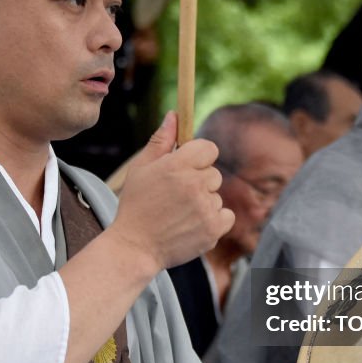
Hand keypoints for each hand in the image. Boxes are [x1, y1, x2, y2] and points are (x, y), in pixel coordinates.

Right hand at [111, 112, 233, 269]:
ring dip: (204, 203)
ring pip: (217, 197)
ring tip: (180, 215)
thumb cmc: (135, 206)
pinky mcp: (214, 229)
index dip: (200, 157)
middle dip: (200, 182)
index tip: (189, 167)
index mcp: (177, 165)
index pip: (209, 148)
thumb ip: (161, 140)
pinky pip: (226, 216)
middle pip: (214, 174)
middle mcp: (195, 184)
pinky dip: (214, 221)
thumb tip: (174, 115)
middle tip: (177, 197)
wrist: (134, 247)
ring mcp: (206, 208)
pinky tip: (193, 225)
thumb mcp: (141, 168)